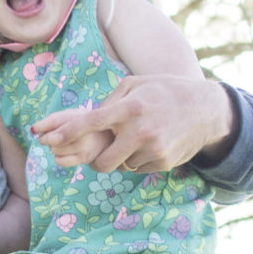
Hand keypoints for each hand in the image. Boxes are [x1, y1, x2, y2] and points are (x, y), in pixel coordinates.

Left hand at [30, 76, 234, 175]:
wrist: (206, 110)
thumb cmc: (165, 91)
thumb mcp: (136, 84)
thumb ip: (110, 100)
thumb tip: (87, 118)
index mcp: (129, 107)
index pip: (90, 122)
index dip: (66, 133)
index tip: (47, 140)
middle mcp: (139, 130)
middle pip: (102, 161)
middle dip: (97, 161)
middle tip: (102, 152)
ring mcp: (153, 148)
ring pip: (121, 166)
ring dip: (122, 158)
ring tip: (137, 139)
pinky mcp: (164, 162)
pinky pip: (138, 169)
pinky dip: (139, 161)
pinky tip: (152, 145)